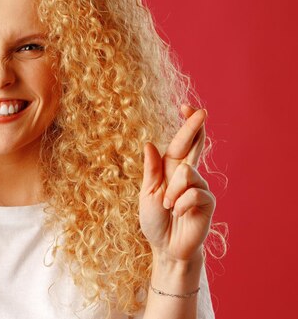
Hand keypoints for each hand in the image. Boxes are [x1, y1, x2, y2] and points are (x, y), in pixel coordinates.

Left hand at [139, 104, 215, 261]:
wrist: (166, 247)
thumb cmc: (155, 220)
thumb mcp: (147, 193)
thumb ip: (151, 170)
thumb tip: (149, 144)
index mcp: (171, 169)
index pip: (181, 143)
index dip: (186, 125)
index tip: (187, 106)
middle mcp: (187, 174)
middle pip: (195, 145)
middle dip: (195, 128)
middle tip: (202, 111)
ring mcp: (200, 187)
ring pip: (187, 172)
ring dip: (173, 192)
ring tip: (169, 207)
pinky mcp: (207, 202)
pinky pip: (194, 193)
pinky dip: (181, 203)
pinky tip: (179, 213)